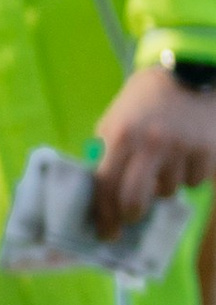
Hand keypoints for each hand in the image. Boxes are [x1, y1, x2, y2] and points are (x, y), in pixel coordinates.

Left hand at [92, 63, 215, 230]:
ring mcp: (181, 148)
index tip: (104, 232)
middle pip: (134, 201)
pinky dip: (189, 175)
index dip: (103, 215)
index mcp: (121, 135)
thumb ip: (106, 153)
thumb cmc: (145, 101)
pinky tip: (187, 155)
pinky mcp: (208, 151)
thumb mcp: (116, 119)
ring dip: (164, 186)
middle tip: (131, 216)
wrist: (190, 71)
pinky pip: (194, 181)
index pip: (105, 186)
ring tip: (165, 162)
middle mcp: (150, 143)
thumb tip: (99, 195)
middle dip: (131, 215)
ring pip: (168, 192)